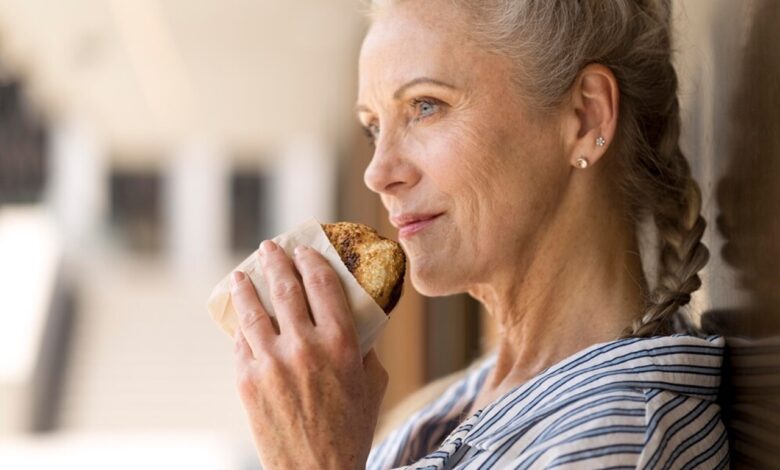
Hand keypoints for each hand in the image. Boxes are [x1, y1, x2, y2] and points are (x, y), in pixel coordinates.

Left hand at [230, 240, 387, 469]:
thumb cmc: (352, 429)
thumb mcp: (372, 384)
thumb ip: (363, 349)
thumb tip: (354, 323)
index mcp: (340, 342)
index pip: (322, 284)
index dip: (312, 260)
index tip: (304, 250)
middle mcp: (304, 345)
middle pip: (284, 288)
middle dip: (275, 261)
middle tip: (269, 248)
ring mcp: (271, 363)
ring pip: (253, 312)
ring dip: (245, 287)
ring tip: (240, 275)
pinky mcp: (247, 382)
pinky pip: (242, 345)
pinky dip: (242, 329)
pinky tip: (241, 322)